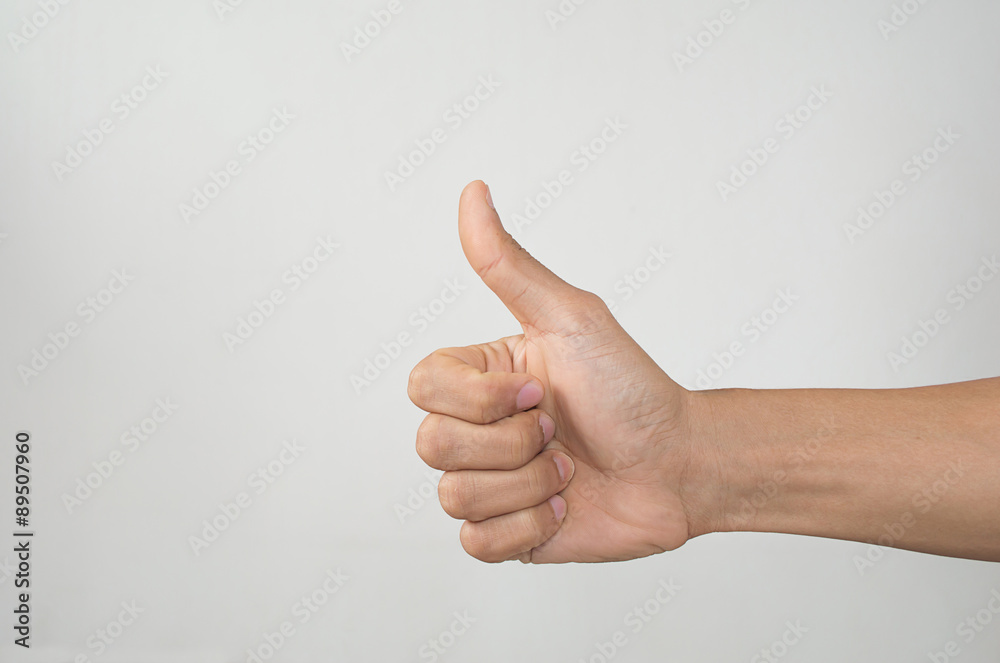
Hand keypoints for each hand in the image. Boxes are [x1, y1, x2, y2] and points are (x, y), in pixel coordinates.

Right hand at [407, 181, 711, 562]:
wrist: (680, 465)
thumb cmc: (632, 388)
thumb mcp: (571, 318)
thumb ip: (509, 264)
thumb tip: (472, 193)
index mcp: (480, 377)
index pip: (421, 385)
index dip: (479, 397)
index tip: (540, 389)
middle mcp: (476, 429)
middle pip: (433, 445)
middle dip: (511, 444)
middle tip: (557, 431)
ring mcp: (489, 483)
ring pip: (456, 497)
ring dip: (530, 485)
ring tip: (569, 470)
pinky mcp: (507, 533)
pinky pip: (476, 543)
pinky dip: (530, 526)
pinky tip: (565, 506)